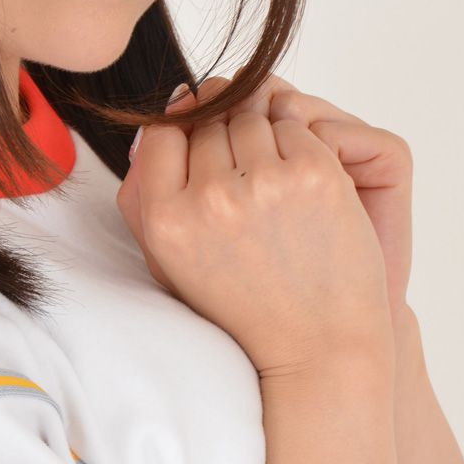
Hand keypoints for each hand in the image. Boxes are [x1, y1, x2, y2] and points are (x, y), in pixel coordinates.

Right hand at [150, 74, 413, 326]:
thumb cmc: (245, 306)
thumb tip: (157, 121)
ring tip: (275, 191)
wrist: (317, 347)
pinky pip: (295, 127)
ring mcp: (265, 183)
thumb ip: (145, 194)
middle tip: (248, 184)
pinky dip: (300, 146)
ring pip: (252, 117)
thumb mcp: (171, 263)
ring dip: (263, 139)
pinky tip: (303, 189)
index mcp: (166, 220)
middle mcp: (209, 199)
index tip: (205, 149)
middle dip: (226, 138)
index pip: (161, 132)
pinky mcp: (315, 174)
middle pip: (208, 120)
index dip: (184, 133)